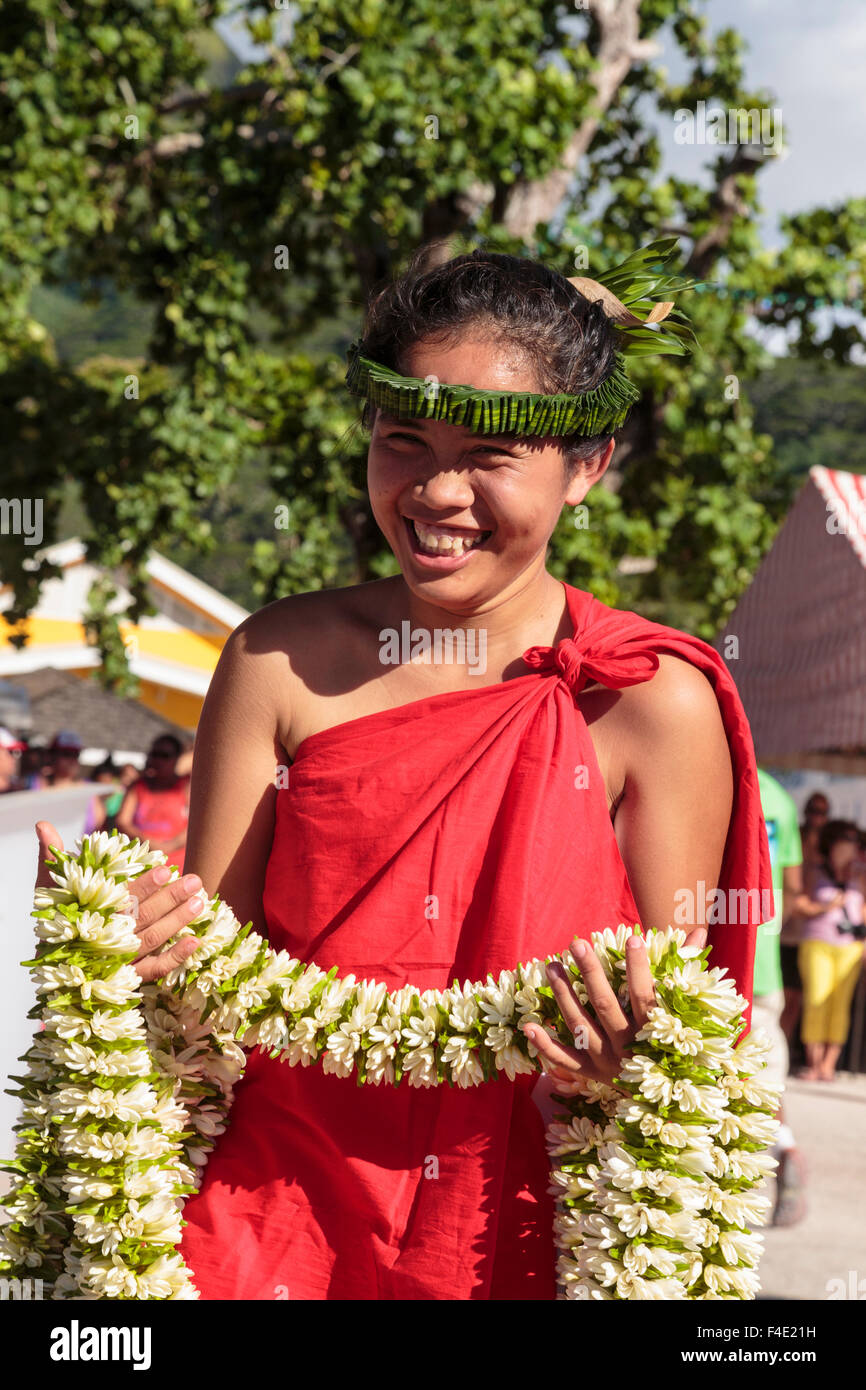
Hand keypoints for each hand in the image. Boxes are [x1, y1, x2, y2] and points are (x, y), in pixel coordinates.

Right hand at [35, 821, 203, 981]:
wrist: (50, 967)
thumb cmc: (54, 919)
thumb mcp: (50, 888)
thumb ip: (52, 857)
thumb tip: (42, 824)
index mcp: (91, 913)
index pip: (122, 897)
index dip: (144, 885)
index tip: (166, 869)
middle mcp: (106, 937)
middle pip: (144, 916)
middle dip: (170, 899)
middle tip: (194, 881)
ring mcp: (118, 960)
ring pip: (153, 939)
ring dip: (178, 921)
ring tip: (200, 901)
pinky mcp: (127, 978)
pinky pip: (154, 969)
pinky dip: (175, 958)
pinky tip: (195, 942)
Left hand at [521, 928, 696, 1097]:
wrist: (671, 1102)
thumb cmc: (680, 1047)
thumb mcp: (687, 1012)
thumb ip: (687, 971)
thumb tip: (698, 933)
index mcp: (654, 1033)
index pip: (645, 995)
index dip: (639, 967)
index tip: (634, 937)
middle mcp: (628, 1048)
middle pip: (604, 1006)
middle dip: (590, 973)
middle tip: (576, 943)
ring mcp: (606, 1062)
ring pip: (580, 1026)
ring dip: (563, 996)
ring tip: (551, 966)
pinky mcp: (591, 1074)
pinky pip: (565, 1060)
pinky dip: (545, 1046)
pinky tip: (528, 1026)